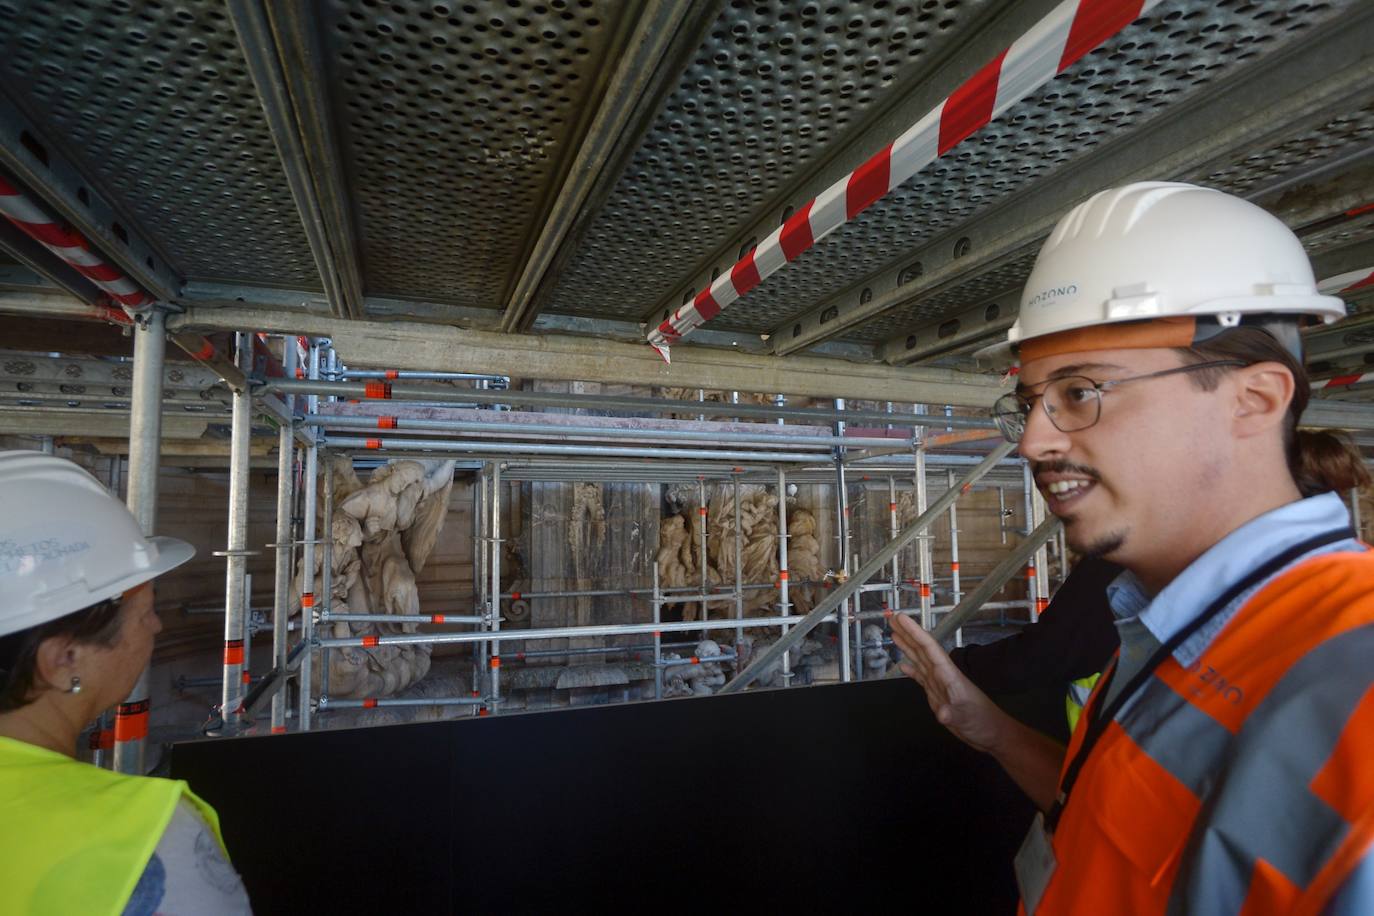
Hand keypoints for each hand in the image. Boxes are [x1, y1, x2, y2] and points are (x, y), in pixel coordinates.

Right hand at [889, 614, 1011, 753]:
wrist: (991, 732)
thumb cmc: (981, 721)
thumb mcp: (966, 718)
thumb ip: (951, 714)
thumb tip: (942, 714)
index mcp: (948, 674)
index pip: (929, 648)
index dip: (915, 632)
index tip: (902, 618)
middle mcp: (942, 675)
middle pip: (922, 649)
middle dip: (908, 633)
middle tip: (893, 618)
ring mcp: (939, 683)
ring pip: (920, 660)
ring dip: (907, 646)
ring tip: (894, 634)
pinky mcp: (937, 694)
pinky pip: (921, 678)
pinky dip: (911, 670)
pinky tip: (903, 665)